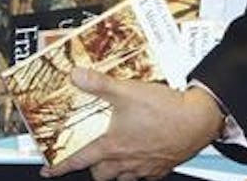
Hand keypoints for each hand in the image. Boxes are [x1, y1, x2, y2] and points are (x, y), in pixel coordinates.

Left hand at [41, 69, 222, 179]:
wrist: (198, 120)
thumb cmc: (164, 110)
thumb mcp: (126, 91)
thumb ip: (99, 84)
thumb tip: (77, 76)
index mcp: (113, 146)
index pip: (79, 160)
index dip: (60, 167)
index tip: (49, 171)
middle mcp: (126, 161)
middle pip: (100, 175)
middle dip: (93, 169)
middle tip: (90, 158)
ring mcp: (145, 167)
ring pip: (122, 179)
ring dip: (115, 172)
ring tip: (114, 161)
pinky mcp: (162, 167)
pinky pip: (145, 177)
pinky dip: (139, 171)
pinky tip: (141, 158)